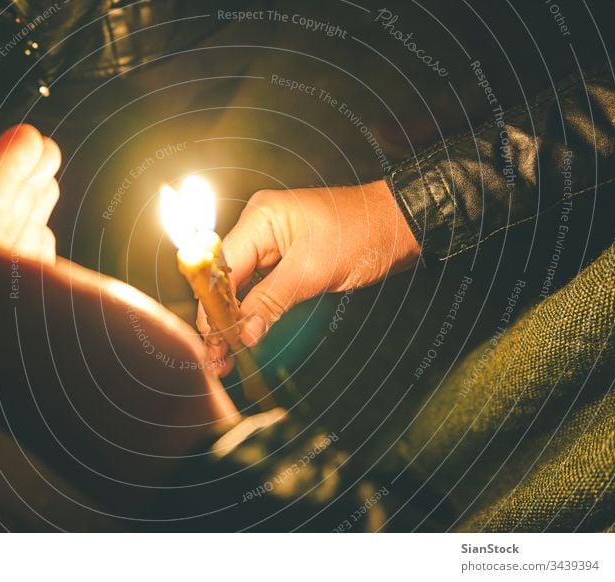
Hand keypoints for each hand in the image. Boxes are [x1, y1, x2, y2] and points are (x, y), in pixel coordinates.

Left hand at [0, 125, 238, 504]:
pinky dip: (37, 249)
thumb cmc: (112, 373)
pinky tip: (49, 236)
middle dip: (7, 186)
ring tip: (49, 179)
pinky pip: (26, 288)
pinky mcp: (43, 356)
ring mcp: (9, 347)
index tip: (34, 138)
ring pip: (2, 260)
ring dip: (23, 211)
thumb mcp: (36, 301)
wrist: (171, 444)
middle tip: (43, 148)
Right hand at [198, 180, 420, 373]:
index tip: (214, 341)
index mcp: (260, 218)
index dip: (214, 305)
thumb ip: (272, 301)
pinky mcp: (286, 259)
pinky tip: (245, 337)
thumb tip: (244, 334)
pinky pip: (260, 288)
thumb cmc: (362, 234)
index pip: (222, 266)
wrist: (400, 225)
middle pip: (226, 278)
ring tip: (225, 357)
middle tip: (216, 359)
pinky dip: (253, 313)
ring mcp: (272, 244)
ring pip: (241, 287)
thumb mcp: (313, 271)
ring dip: (234, 321)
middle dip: (220, 318)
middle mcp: (260, 228)